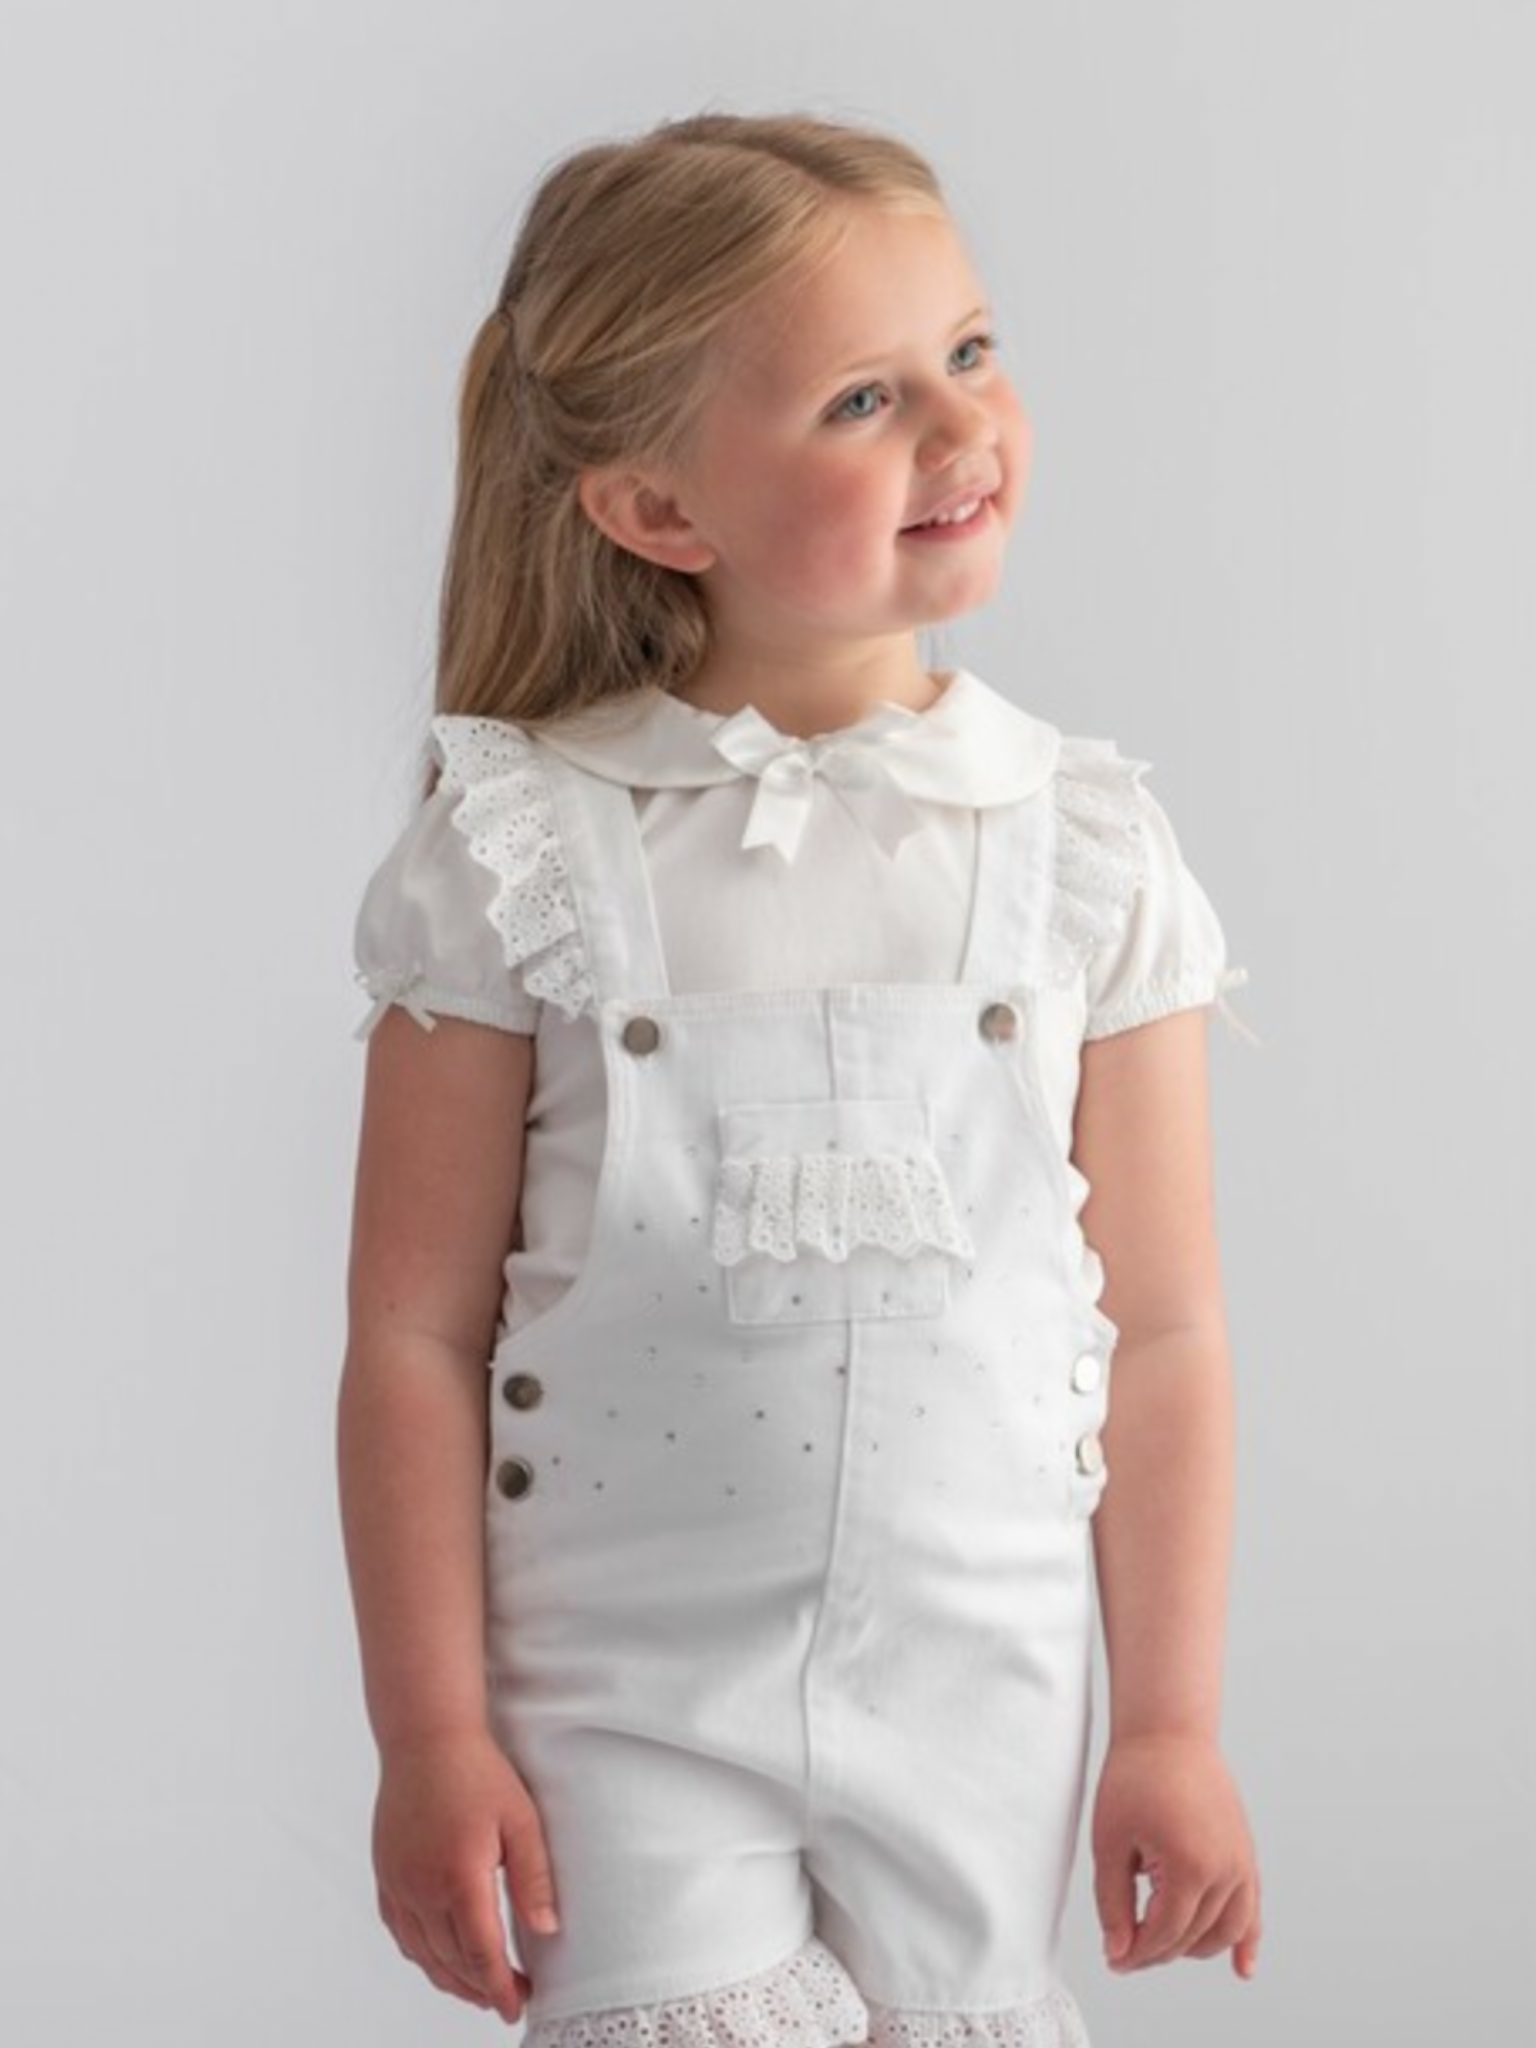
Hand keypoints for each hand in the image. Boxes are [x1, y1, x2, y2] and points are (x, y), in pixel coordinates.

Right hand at [372, 1728, 559, 2024]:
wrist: (426, 1738)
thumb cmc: (476, 1771)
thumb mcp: (520, 1819)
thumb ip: (533, 1878)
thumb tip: (548, 1928)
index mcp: (459, 1877)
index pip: (481, 1954)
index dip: (501, 1988)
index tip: (517, 2006)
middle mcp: (422, 1889)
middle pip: (451, 1961)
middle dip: (481, 1988)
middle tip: (507, 1998)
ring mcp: (398, 1884)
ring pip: (423, 1954)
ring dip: (451, 1979)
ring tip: (479, 1988)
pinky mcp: (385, 1875)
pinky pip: (401, 1933)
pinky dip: (421, 1955)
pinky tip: (439, 1958)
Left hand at [1091, 1732, 1261, 1979]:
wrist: (1168, 1731)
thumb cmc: (1135, 1777)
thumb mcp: (1110, 1841)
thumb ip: (1113, 1903)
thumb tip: (1119, 1952)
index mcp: (1190, 1866)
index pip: (1165, 1934)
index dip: (1136, 1954)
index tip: (1114, 1960)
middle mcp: (1226, 1870)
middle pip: (1193, 1937)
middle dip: (1157, 1951)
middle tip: (1124, 1950)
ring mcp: (1242, 1863)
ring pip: (1226, 1932)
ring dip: (1193, 1947)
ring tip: (1160, 1946)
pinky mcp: (1246, 1854)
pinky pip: (1253, 1910)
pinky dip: (1247, 1940)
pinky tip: (1242, 1968)